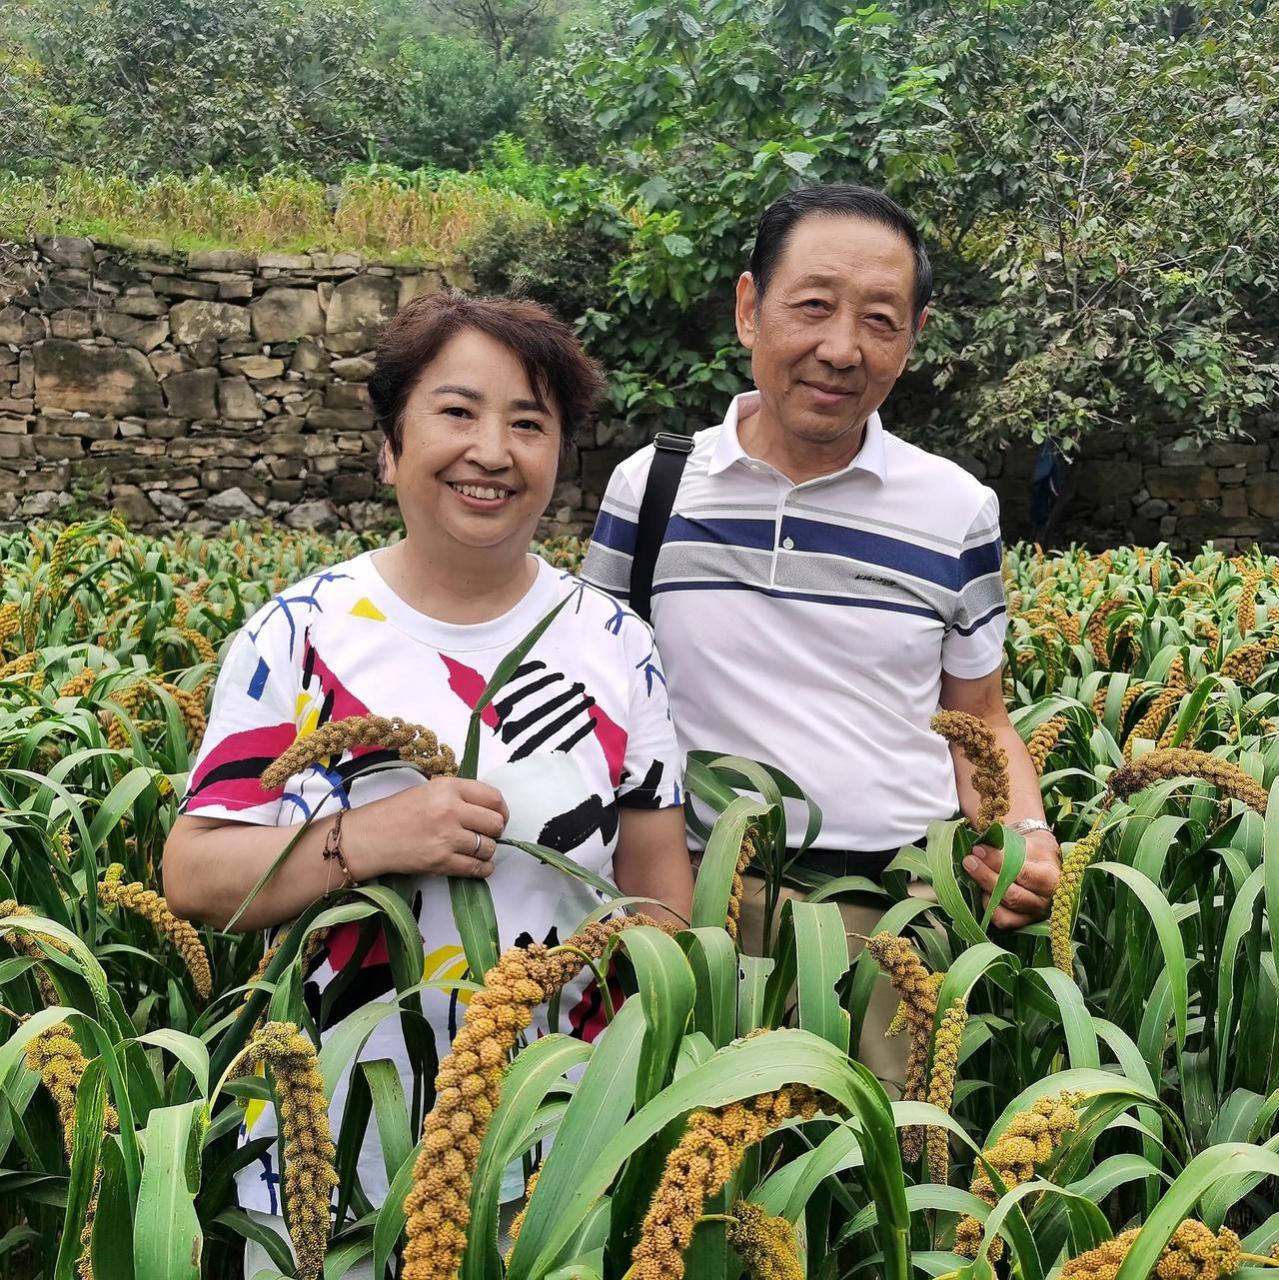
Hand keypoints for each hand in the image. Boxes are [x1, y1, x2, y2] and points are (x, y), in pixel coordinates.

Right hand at [343, 778, 508, 880]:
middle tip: (485, 835)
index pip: (494, 798)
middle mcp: (451, 810)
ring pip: (488, 848)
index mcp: (449, 787)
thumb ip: (460, 795)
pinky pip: (477, 868)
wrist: (369, 837)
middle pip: (495, 824)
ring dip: (487, 851)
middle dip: (495, 832)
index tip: (499, 817)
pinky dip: (483, 869)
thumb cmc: (397, 812)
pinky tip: (478, 866)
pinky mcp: (441, 861)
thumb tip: (491, 810)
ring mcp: (447, 837)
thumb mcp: (430, 790)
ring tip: (476, 850)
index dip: (501, 810)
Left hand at [962, 828, 1061, 929]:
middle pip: (1013, 896)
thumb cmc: (1031, 848)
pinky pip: (1001, 920)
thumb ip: (1005, 846)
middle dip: (986, 877)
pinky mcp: (1021, 922)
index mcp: (1052, 878)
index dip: (998, 862)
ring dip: (984, 891)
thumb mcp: (1026, 840)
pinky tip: (979, 890)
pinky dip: (987, 907)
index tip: (978, 849)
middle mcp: (1045, 901)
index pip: (1024, 874)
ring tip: (971, 872)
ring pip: (1005, 911)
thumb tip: (980, 850)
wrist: (1039, 859)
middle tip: (969, 860)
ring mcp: (1033, 914)